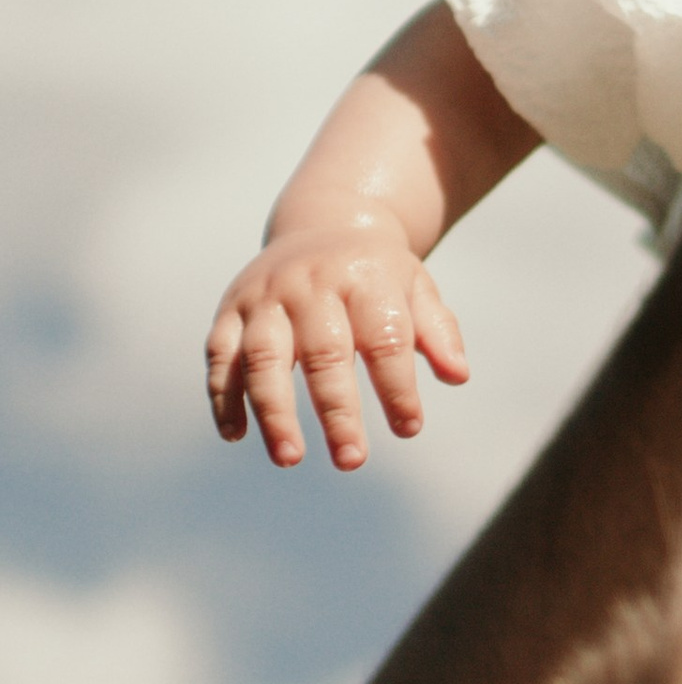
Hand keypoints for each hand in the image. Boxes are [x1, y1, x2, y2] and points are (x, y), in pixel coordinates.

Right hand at [207, 223, 468, 473]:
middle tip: (351, 461)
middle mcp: (310, 283)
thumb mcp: (416, 287)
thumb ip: (438, 331)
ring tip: (290, 459)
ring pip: (262, 358)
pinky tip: (237, 435)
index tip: (410, 429)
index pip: (385, 338)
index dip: (398, 386)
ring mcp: (265, 296)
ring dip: (273, 412)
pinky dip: (224, 397)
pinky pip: (221, 357)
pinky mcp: (230, 310)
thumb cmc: (376, 273)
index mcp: (364, 277)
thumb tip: (458, 375)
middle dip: (337, 411)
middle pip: (323, 352)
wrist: (324, 222)